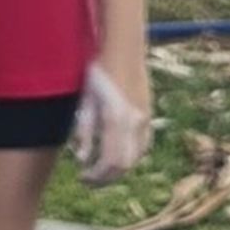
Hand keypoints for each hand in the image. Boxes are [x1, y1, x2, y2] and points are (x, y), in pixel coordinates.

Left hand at [71, 57, 152, 186]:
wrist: (123, 50)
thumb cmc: (97, 73)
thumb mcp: (84, 101)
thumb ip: (84, 131)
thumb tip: (82, 159)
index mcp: (117, 120)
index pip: (110, 162)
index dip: (96, 177)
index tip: (82, 178)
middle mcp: (135, 122)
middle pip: (125, 164)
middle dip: (106, 177)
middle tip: (89, 179)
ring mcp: (145, 118)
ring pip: (136, 156)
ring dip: (118, 168)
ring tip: (99, 170)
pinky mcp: (148, 113)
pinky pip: (143, 144)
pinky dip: (130, 155)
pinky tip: (115, 154)